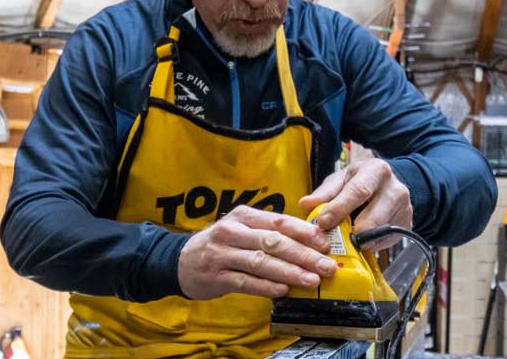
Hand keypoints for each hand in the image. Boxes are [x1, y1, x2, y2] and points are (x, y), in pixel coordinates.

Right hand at [178, 207, 337, 299]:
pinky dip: (265, 286)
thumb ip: (269, 233)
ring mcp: (222, 254)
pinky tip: (283, 291)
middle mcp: (232, 231)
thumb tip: (310, 243)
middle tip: (326, 266)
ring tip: (311, 280)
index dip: (304, 232)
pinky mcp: (216, 276)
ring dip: (289, 272)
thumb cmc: (220, 245)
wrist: (179, 261)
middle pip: (273, 242)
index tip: (325, 243)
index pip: (279, 221)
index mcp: (243, 216)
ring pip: (261, 262)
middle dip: (304, 255)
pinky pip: (245, 282)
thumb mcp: (242, 230)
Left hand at [299, 159, 412, 250]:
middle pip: (372, 220)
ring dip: (359, 240)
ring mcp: (405, 209)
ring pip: (378, 234)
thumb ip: (323, 194)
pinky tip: (361, 237)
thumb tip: (305, 205)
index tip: (323, 223)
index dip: (339, 209)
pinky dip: (369, 244)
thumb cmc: (359, 181)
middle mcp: (395, 189)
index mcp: (376, 171)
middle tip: (333, 238)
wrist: (386, 184)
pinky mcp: (407, 225)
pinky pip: (384, 242)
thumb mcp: (340, 181)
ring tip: (347, 236)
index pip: (358, 192)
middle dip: (349, 233)